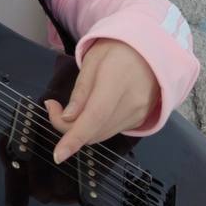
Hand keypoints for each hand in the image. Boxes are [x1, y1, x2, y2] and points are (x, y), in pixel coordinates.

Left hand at [44, 38, 160, 163]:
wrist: (151, 50)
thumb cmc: (117, 50)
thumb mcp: (92, 62)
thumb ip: (80, 92)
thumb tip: (67, 118)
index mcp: (116, 83)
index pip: (93, 118)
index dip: (74, 139)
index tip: (58, 155)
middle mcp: (131, 104)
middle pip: (94, 132)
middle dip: (68, 128)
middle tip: (53, 107)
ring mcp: (138, 115)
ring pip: (102, 135)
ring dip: (81, 129)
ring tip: (70, 108)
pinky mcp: (140, 119)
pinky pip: (111, 130)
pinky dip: (96, 127)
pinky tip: (91, 110)